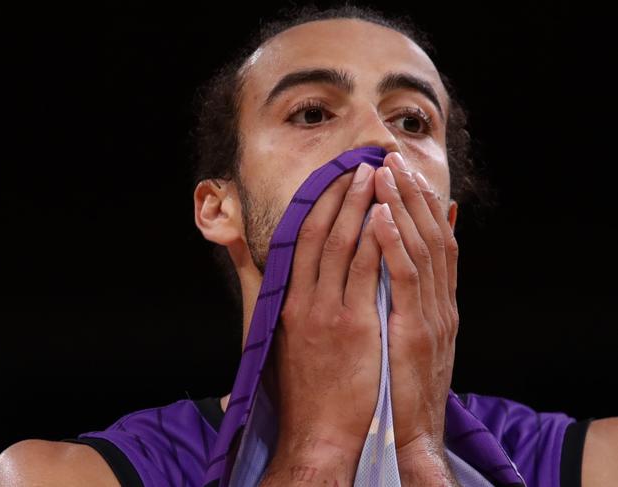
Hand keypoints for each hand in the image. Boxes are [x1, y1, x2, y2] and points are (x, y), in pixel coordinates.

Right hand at [261, 162, 384, 485]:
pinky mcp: (355, 327)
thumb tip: (251, 262)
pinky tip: (388, 217)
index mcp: (289, 302)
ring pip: (344, 246)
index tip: (333, 180)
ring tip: (376, 178)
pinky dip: (377, 241)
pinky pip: (367, 273)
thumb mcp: (276, 338)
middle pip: (322, 234)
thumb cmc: (302, 387)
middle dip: (341, 196)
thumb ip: (269, 297)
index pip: (301, 240)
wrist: (316, 432)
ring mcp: (330, 312)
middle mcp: (306, 300)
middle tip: (358, 166)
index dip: (317, 205)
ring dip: (361, 208)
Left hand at [371, 151, 459, 483]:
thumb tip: (392, 264)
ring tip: (385, 172)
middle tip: (391, 156)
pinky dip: (396, 244)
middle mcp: (439, 301)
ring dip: (402, 207)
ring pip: (419, 247)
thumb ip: (404, 297)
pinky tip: (382, 216)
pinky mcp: (415, 331)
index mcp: (436, 300)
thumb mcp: (406, 334)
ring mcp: (430, 314)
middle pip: (429, 233)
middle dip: (410, 193)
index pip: (432, 238)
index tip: (398, 170)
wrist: (407, 431)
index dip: (417, 201)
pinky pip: (405, 279)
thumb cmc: (398, 382)